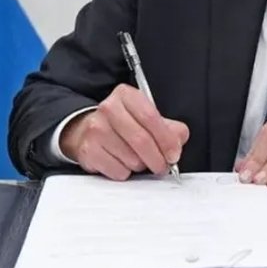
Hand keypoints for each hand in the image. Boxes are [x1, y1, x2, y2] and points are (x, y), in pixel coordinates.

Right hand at [60, 83, 188, 180]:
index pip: (150, 117)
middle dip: (157, 159)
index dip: (166, 140)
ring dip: (141, 165)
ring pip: (131, 159)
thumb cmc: (122, 123)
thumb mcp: (146, 116)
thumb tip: (178, 140)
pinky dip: (126, 172)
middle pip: (141, 140)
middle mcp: (108, 108)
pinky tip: (122, 161)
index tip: (174, 153)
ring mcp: (96, 129)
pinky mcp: (89, 150)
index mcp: (126, 95)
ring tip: (137, 158)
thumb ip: (169, 127)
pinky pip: (118, 171)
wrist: (88, 130)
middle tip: (163, 166)